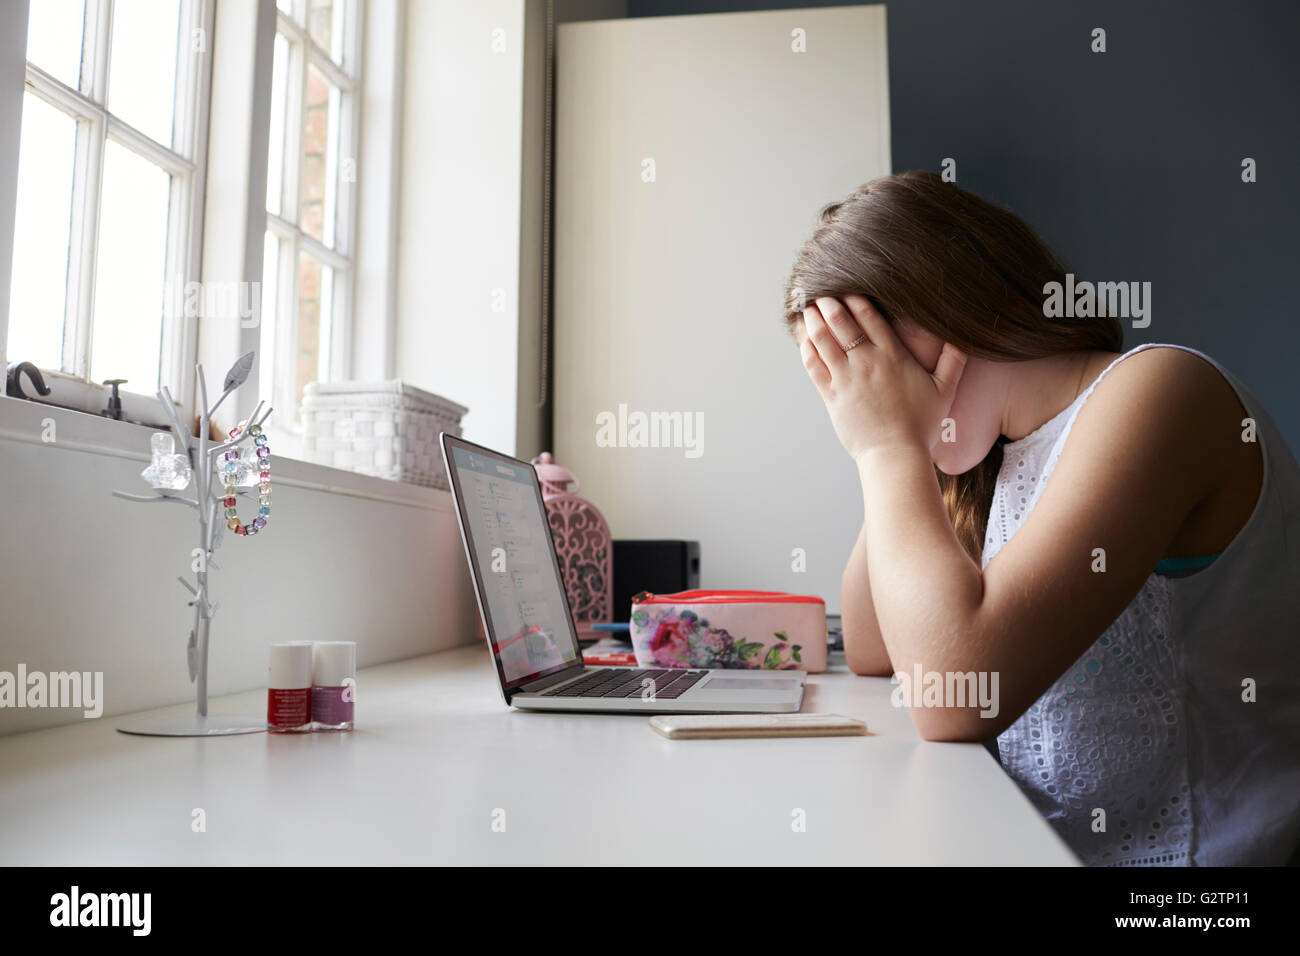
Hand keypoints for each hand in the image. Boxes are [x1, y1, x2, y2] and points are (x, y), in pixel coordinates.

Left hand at [798, 295, 966, 462]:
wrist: (895, 455)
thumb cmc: (921, 425)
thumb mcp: (945, 390)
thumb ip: (953, 360)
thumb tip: (963, 338)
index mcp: (892, 355)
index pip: (869, 317)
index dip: (855, 299)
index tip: (847, 289)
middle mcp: (866, 362)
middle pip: (841, 322)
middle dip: (830, 304)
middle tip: (822, 294)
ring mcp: (846, 378)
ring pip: (823, 340)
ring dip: (814, 322)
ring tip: (809, 310)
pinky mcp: (832, 396)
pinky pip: (814, 367)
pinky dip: (807, 350)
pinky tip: (805, 341)